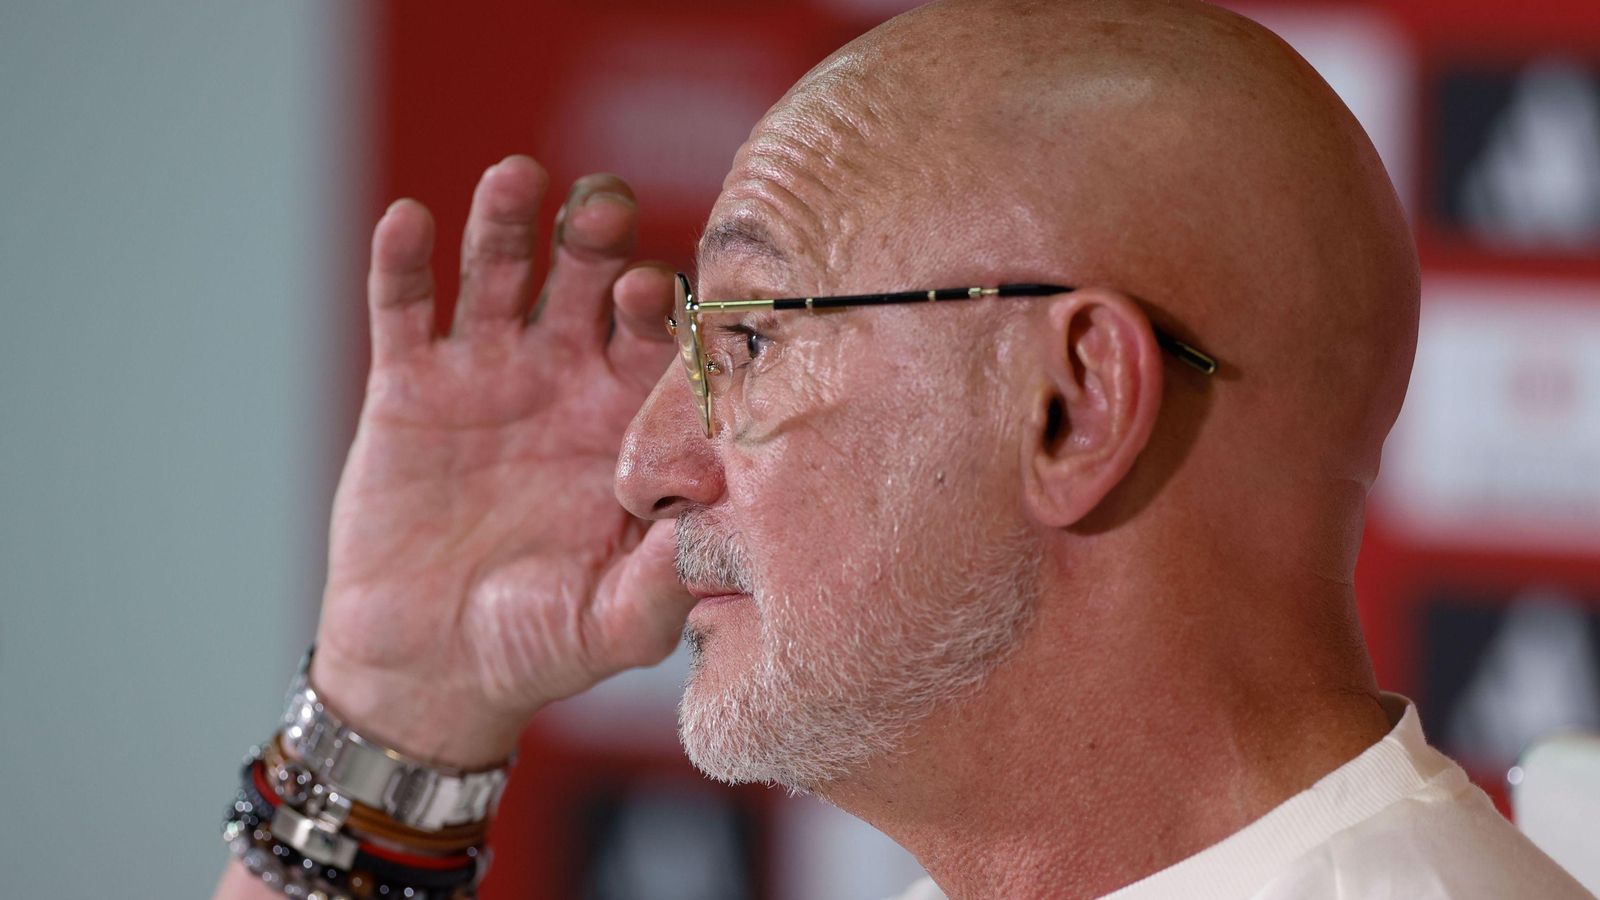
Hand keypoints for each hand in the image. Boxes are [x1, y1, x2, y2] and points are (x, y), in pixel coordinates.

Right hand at [311, 156, 692, 766]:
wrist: (434, 669)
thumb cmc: (544, 643)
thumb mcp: (619, 621)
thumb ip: (667, 576)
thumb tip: (721, 524)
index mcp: (629, 420)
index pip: (660, 338)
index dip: (663, 311)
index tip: (657, 295)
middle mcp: (566, 379)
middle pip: (588, 279)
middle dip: (598, 238)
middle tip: (604, 206)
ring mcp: (487, 373)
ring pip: (499, 273)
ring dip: (506, 222)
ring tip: (516, 180)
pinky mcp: (408, 386)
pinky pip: (404, 311)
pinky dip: (402, 266)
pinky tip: (409, 220)